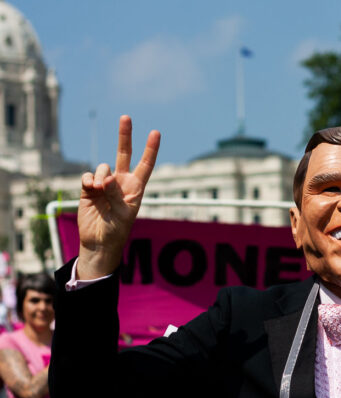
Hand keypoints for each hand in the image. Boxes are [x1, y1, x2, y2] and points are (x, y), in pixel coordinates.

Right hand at [77, 115, 159, 278]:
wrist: (99, 241)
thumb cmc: (117, 230)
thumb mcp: (122, 213)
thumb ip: (115, 193)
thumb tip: (106, 177)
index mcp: (136, 188)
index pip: (146, 165)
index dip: (151, 149)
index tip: (156, 132)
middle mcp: (121, 182)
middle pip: (124, 154)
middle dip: (125, 136)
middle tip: (126, 117)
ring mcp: (105, 184)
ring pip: (103, 167)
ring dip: (101, 176)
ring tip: (100, 190)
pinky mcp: (89, 188)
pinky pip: (88, 176)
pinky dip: (89, 180)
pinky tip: (90, 188)